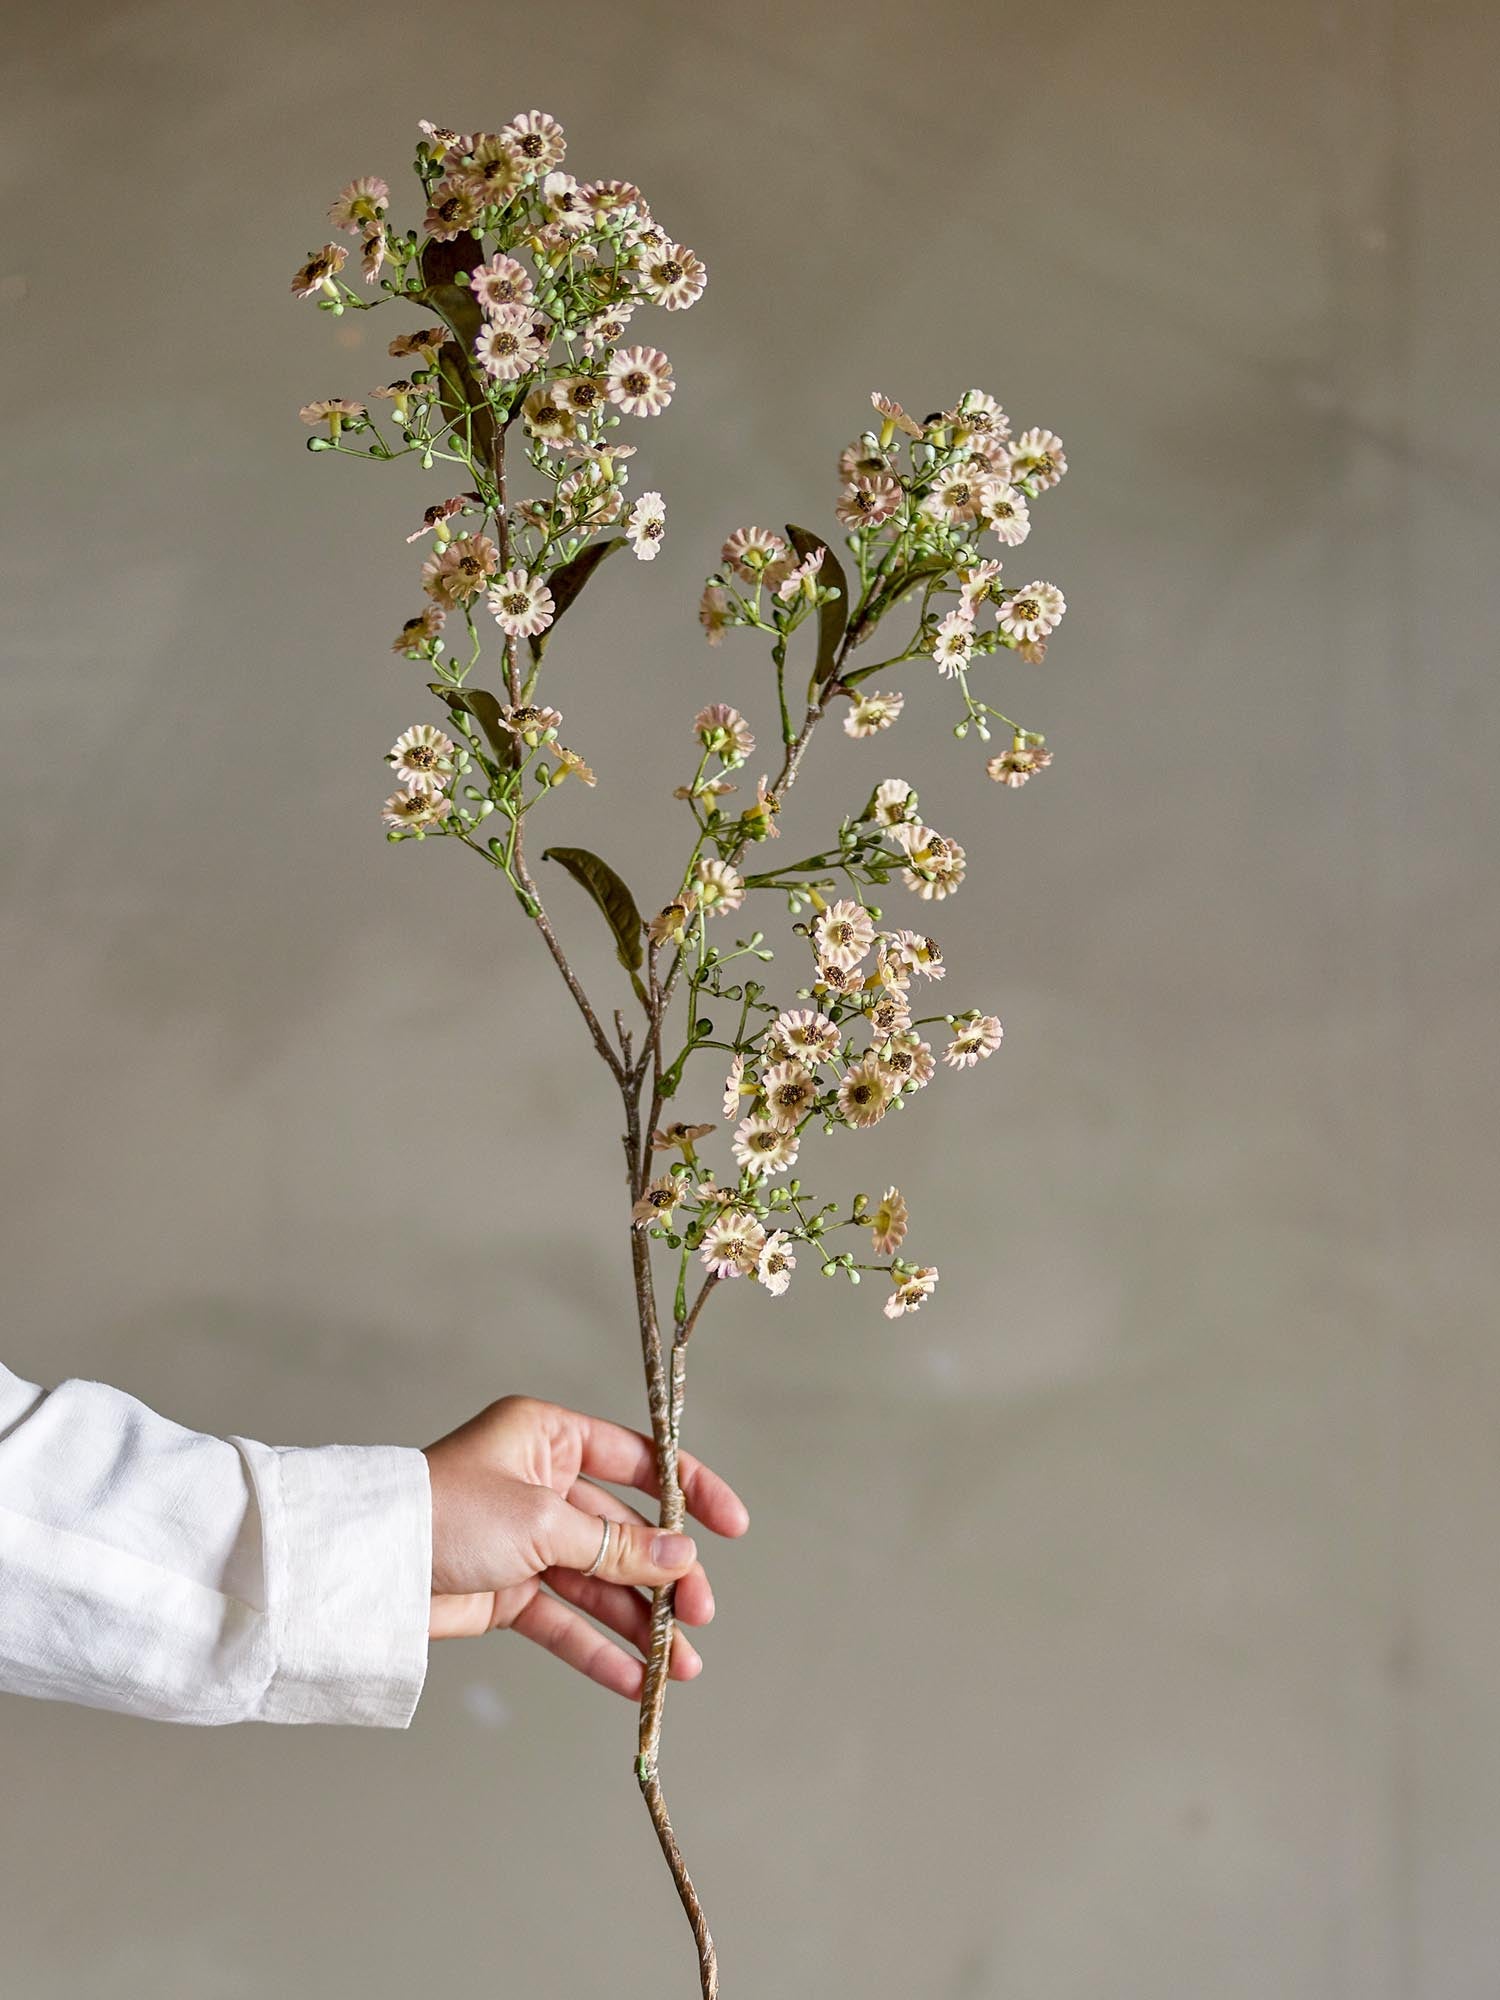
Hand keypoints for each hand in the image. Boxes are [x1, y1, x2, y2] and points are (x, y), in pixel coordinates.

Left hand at [422, 1394, 749, 1698]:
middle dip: (665, 1576)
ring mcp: (527, 1540)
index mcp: (551, 1438)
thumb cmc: (447, 1514)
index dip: (690, 1492)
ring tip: (680, 1667)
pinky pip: (566, 1620)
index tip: (733, 1527)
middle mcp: (544, 1484)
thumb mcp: (543, 1522)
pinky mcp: (508, 1591)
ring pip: (600, 1582)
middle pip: (625, 1530)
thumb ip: (617, 1545)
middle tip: (698, 1616)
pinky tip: (635, 1681)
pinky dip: (598, 1649)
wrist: (367, 1570)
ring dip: (639, 1623)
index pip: (640, 1459)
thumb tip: (683, 1558)